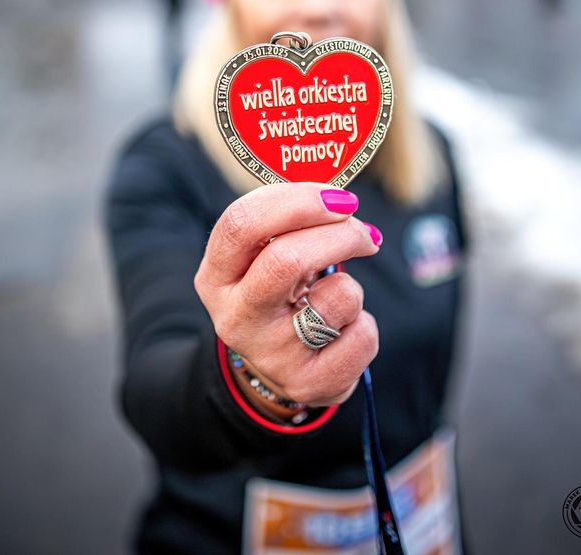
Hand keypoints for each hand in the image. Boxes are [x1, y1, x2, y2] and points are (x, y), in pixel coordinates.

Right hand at [194, 183, 380, 407]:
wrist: (273, 370)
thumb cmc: (277, 293)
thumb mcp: (264, 258)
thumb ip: (290, 224)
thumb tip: (341, 198)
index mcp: (216, 277)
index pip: (242, 224)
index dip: (297, 202)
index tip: (338, 198)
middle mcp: (235, 317)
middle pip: (287, 258)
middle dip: (340, 234)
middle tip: (363, 230)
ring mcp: (270, 355)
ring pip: (337, 297)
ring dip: (351, 286)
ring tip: (334, 298)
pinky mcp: (308, 384)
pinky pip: (362, 336)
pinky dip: (363, 324)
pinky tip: (341, 332)